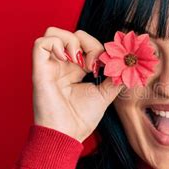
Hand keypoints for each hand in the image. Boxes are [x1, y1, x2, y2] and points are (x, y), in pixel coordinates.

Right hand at [32, 26, 125, 142]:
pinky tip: (66, 59)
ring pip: (54, 33)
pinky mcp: (39, 70)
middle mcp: (62, 65)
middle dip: (88, 43)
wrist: (66, 136)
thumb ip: (115, 79)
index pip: (86, 44)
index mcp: (75, 69)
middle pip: (73, 35)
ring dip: (71, 40)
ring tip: (78, 61)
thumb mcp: (105, 95)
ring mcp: (50, 66)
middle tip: (93, 65)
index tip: (104, 67)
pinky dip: (56, 44)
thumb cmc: (81, 119)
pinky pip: (41, 43)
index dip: (98, 48)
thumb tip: (129, 66)